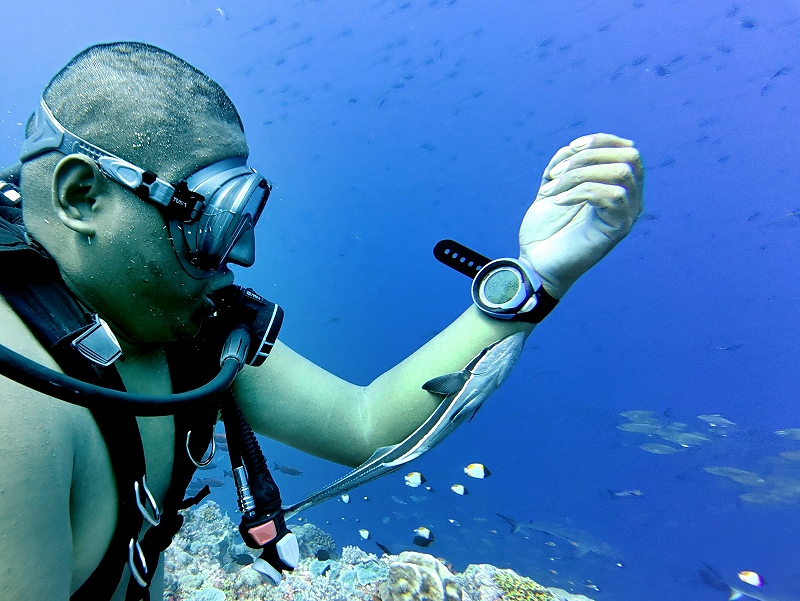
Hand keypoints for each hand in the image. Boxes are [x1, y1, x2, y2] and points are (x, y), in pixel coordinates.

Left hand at [519, 133, 642, 298]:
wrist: (536, 264)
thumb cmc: (546, 231)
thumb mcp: (554, 187)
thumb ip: (566, 165)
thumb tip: (573, 148)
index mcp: (616, 187)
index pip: (627, 150)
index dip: (601, 140)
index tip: (572, 147)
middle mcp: (629, 200)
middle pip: (629, 157)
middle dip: (589, 156)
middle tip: (556, 173)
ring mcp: (627, 215)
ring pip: (621, 174)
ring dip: (580, 174)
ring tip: (552, 189)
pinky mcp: (618, 229)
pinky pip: (611, 196)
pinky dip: (579, 191)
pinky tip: (558, 201)